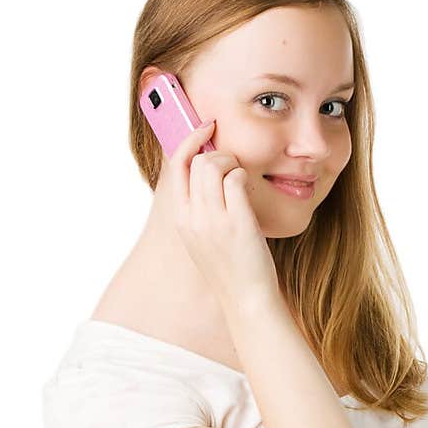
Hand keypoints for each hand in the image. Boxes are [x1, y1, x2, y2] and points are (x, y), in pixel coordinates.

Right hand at [171, 120, 279, 311]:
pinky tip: (250, 195)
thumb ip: (200, 207)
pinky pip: (237, 179)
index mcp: (180, 219)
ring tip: (242, 181)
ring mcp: (212, 219)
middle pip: (198, 160)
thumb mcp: (203, 237)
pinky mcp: (236, 222)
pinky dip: (245, 179)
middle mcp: (191, 217)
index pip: (177, 166)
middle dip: (219, 154)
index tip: (206, 127)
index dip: (191, 140)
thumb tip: (210, 170)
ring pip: (215, 165)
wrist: (246, 300)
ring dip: (233, 164)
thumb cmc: (231, 267)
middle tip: (234, 166)